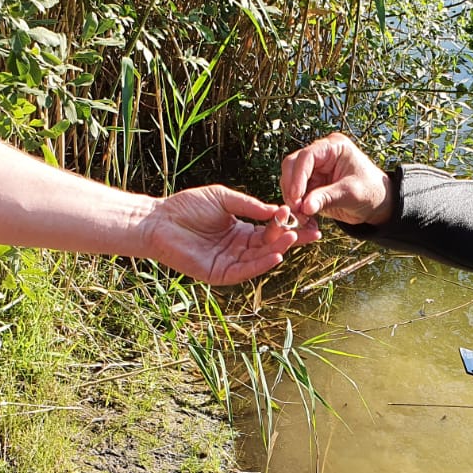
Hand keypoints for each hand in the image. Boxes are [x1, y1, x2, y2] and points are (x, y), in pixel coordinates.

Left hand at [141, 185, 314, 285]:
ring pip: (260, 259)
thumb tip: (275, 210)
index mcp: (239, 231)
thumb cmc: (187, 206)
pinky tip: (275, 256)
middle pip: (269, 246)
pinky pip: (244, 271)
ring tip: (294, 239)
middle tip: (312, 233)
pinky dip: (261, 264)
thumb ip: (249, 206)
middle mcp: (237, 248)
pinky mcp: (219, 273)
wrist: (160, 220)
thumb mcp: (224, 199)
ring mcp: (229, 262)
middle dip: (290, 240)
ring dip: (278, 250)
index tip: (304, 219)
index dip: (286, 226)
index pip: (268, 231)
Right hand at [280, 133, 393, 227]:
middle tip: (294, 208)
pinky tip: (303, 218)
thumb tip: (304, 207)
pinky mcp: (311, 185)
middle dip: (291, 187)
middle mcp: (321, 155)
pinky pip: (296, 194)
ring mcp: (314, 170)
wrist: (378, 204)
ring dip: (292, 198)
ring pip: (290, 180)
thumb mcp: (350, 194)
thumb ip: (327, 198)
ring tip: (300, 216)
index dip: (298, 176)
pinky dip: (296, 206)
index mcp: (334, 147)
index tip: (296, 197)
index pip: (307, 156)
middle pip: (292, 165)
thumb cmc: (371, 192)